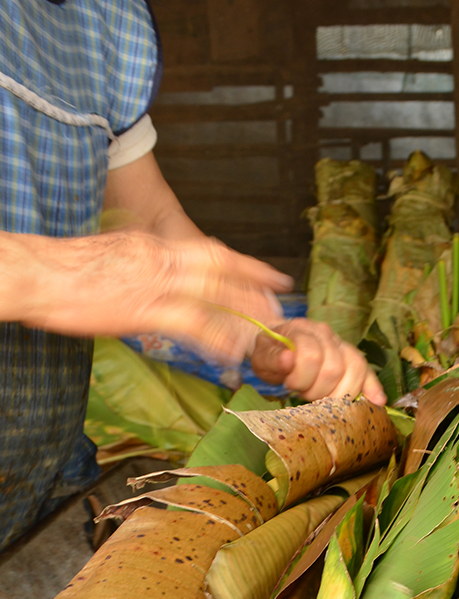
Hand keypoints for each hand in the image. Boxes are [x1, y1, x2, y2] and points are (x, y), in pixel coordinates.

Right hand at [10, 229, 291, 364]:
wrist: (36, 274)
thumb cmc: (62, 271)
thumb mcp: (110, 258)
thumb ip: (138, 265)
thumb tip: (151, 276)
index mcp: (152, 245)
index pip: (209, 250)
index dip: (243, 262)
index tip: (267, 273)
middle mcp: (160, 258)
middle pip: (221, 268)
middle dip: (256, 284)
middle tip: (282, 300)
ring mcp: (154, 283)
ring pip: (215, 295)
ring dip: (245, 312)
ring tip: (268, 329)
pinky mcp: (143, 310)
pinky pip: (192, 324)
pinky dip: (217, 338)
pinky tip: (232, 353)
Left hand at [251, 318, 385, 404]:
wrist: (280, 345)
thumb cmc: (272, 354)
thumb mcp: (261, 356)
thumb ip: (271, 358)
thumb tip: (288, 359)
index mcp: (302, 329)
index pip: (311, 355)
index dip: (301, 378)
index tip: (289, 384)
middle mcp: (326, 334)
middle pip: (334, 367)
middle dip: (318, 390)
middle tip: (304, 392)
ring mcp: (341, 345)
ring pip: (355, 370)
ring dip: (338, 393)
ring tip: (323, 396)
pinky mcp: (352, 358)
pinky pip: (367, 371)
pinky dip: (372, 387)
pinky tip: (376, 401)